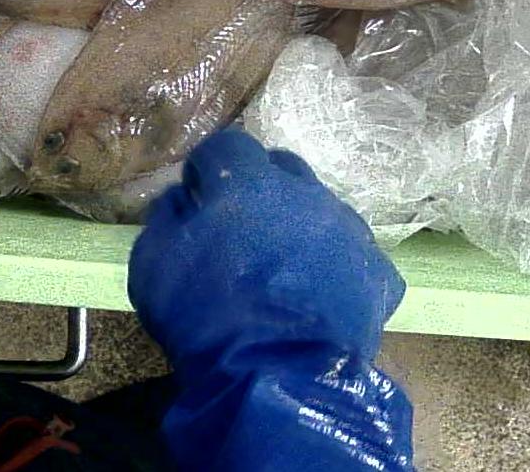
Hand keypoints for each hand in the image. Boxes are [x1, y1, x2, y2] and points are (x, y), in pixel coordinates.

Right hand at [130, 128, 404, 375]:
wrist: (278, 383)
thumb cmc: (207, 319)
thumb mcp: (152, 263)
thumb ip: (167, 216)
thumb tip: (182, 197)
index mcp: (249, 182)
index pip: (227, 146)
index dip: (207, 168)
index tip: (197, 197)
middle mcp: (306, 193)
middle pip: (281, 168)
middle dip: (258, 186)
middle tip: (239, 227)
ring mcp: (348, 231)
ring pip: (321, 208)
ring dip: (299, 224)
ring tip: (282, 266)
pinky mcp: (377, 273)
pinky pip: (354, 254)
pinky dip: (336, 265)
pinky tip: (318, 294)